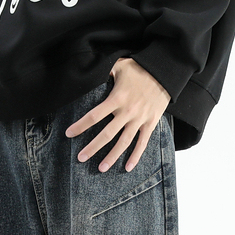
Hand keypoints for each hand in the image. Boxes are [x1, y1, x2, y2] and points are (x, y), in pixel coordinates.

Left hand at [65, 57, 170, 172]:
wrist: (165, 72)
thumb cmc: (139, 68)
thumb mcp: (119, 65)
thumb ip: (104, 72)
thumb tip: (90, 73)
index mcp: (117, 98)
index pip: (94, 115)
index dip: (80, 125)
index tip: (69, 134)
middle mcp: (127, 112)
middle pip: (106, 134)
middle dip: (92, 148)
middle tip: (80, 158)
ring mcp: (139, 120)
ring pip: (123, 143)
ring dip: (111, 157)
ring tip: (101, 169)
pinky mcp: (150, 124)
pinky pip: (142, 143)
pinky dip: (135, 156)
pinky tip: (127, 168)